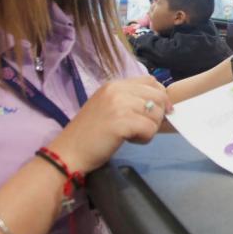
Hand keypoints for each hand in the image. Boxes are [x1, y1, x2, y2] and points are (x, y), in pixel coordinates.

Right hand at [48, 76, 171, 172]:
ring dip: (149, 129)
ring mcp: (119, 104)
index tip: (157, 113)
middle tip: (141, 128)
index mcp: (114, 84)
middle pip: (159, 96)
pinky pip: (149, 128)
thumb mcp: (110, 107)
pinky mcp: (121, 121)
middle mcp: (117, 89)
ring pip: (156, 114)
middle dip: (157, 116)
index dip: (161, 97)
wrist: (68, 152)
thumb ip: (131, 101)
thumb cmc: (90, 134)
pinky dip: (144, 138)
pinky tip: (129, 140)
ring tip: (131, 135)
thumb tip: (164, 105)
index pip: (151, 81)